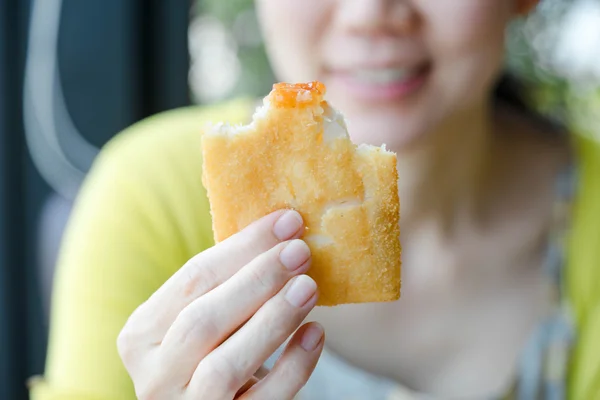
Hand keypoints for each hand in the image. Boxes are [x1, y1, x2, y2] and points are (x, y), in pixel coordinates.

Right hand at [117, 210, 323, 399]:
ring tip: (309, 286)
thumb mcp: (200, 322)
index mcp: (141, 336)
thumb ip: (222, 290)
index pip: (191, 280)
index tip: (286, 221)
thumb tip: (280, 235)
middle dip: (257, 280)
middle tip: (300, 250)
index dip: (242, 247)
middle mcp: (155, 376)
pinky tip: (316, 334)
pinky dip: (293, 366)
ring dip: (273, 319)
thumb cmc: (210, 355)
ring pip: (225, 365)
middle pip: (203, 320)